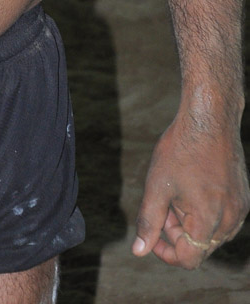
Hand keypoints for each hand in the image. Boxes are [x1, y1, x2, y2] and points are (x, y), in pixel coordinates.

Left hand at [132, 113, 249, 268]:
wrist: (209, 119)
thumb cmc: (180, 149)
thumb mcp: (157, 185)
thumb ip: (148, 221)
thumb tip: (139, 251)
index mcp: (208, 221)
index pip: (188, 259)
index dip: (165, 252)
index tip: (153, 234)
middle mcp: (230, 221)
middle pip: (200, 247)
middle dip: (177, 233)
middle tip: (164, 204)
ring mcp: (240, 210)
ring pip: (212, 234)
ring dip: (191, 224)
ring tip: (177, 194)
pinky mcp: (243, 198)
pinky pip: (224, 220)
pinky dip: (206, 213)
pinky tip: (193, 188)